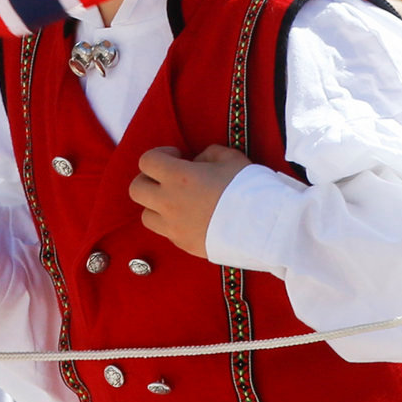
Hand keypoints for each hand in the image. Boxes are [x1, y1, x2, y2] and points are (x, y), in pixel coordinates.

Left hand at [127, 144, 250, 257]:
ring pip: (146, 216)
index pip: (146, 161)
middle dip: (149, 180)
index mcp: (177, 177)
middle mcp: (169, 203)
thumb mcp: (230, 158)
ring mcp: (174, 228)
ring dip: (157, 206)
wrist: (265, 228)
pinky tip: (194, 220)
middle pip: (136, 189)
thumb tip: (195, 163)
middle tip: (170, 179)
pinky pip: (167, 233)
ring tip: (179, 202)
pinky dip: (173, 224)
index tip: (177, 156)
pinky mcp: (185, 246)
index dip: (159, 155)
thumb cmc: (248, 188)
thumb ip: (206, 155)